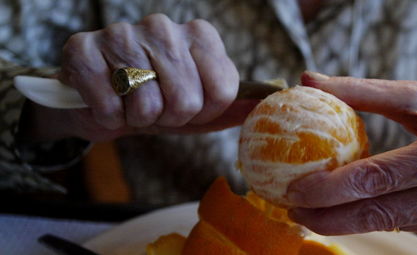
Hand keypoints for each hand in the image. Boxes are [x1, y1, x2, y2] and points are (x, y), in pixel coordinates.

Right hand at [22, 14, 253, 141]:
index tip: (188, 108)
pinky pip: (109, 106)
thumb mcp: (200, 109)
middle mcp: (163, 26)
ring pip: (147, 105)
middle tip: (155, 108)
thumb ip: (232, 107)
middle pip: (187, 100)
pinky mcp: (83, 49)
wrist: (103, 104)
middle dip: (170, 118)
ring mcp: (122, 34)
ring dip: (137, 118)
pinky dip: (108, 117)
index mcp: (200, 35)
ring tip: (130, 103)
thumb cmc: (158, 102)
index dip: (203, 112)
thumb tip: (264, 103)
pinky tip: (105, 101)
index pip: (222, 90)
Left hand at [286, 72, 416, 236]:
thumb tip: (308, 80)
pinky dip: (376, 216)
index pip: (378, 178)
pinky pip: (405, 225)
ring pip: (389, 224)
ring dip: (348, 219)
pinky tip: (357, 204)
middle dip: (329, 217)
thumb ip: (362, 91)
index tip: (294, 191)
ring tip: (313, 207)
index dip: (331, 189)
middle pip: (379, 213)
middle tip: (293, 211)